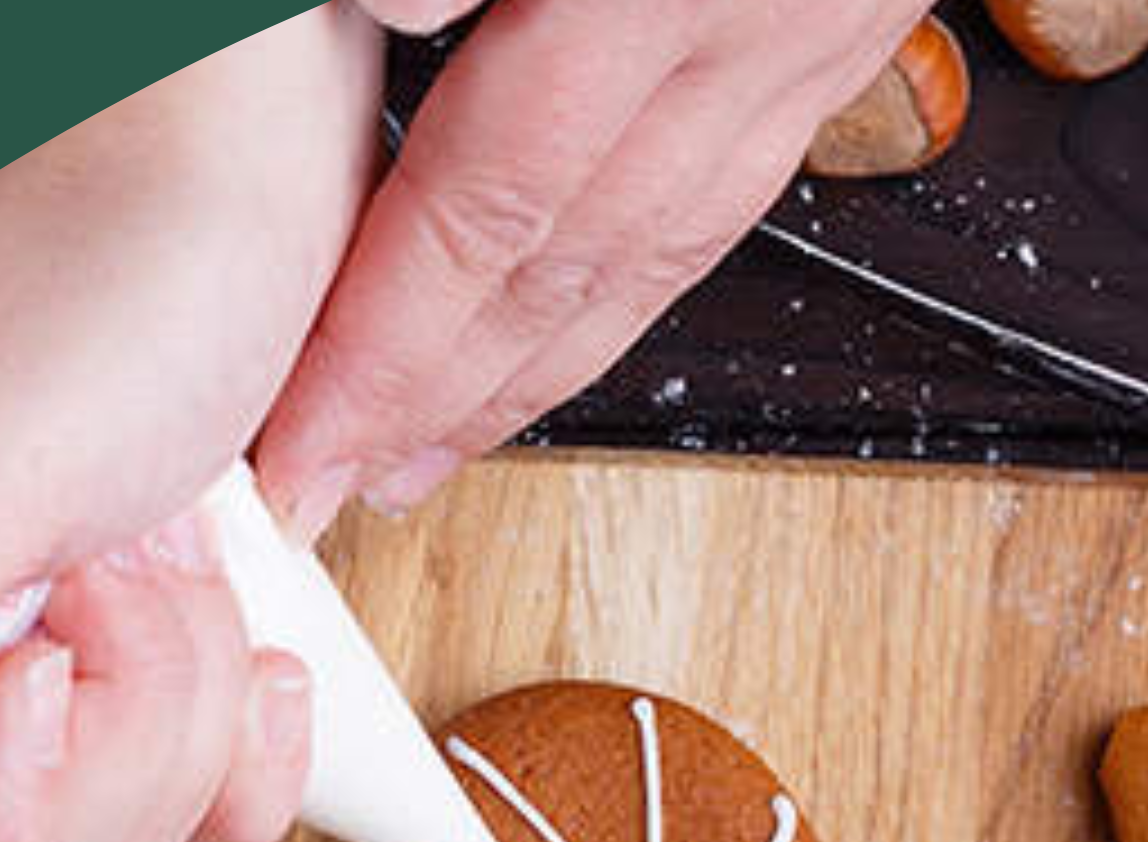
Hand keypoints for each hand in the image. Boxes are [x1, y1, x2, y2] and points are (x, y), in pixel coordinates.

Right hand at [0, 11, 380, 841]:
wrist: (235, 158)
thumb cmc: (79, 271)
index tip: (28, 670)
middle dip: (87, 754)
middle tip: (97, 578)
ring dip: (170, 714)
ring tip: (151, 553)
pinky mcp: (116, 698)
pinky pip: (180, 830)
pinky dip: (242, 740)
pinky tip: (242, 631)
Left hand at [256, 0, 940, 526]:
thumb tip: (386, 6)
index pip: (494, 190)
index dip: (385, 332)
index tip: (297, 426)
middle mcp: (754, 14)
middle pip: (575, 253)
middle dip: (438, 393)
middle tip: (333, 488)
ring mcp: (817, 25)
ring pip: (667, 239)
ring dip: (539, 362)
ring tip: (433, 442)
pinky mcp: (850, 18)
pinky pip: (728, 181)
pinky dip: (635, 268)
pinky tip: (570, 306)